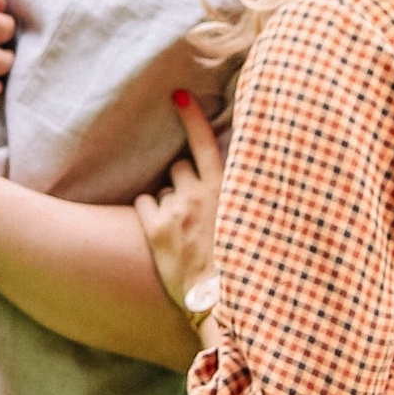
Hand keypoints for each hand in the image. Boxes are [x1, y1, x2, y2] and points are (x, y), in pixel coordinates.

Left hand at [133, 90, 224, 321]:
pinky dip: (150, 215)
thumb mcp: (248, 222)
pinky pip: (145, 205)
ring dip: (168, 202)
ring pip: (163, 189)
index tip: (177, 94)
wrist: (222, 301)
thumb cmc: (241, 263)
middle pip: (179, 168)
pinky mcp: (157, 230)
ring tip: (183, 230)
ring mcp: (177, 211)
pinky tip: (164, 235)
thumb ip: (237, 196)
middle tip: (194, 213)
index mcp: (225, 190)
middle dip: (182, 183)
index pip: (205, 143)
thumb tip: (225, 180)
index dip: (191, 116)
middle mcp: (199, 194)